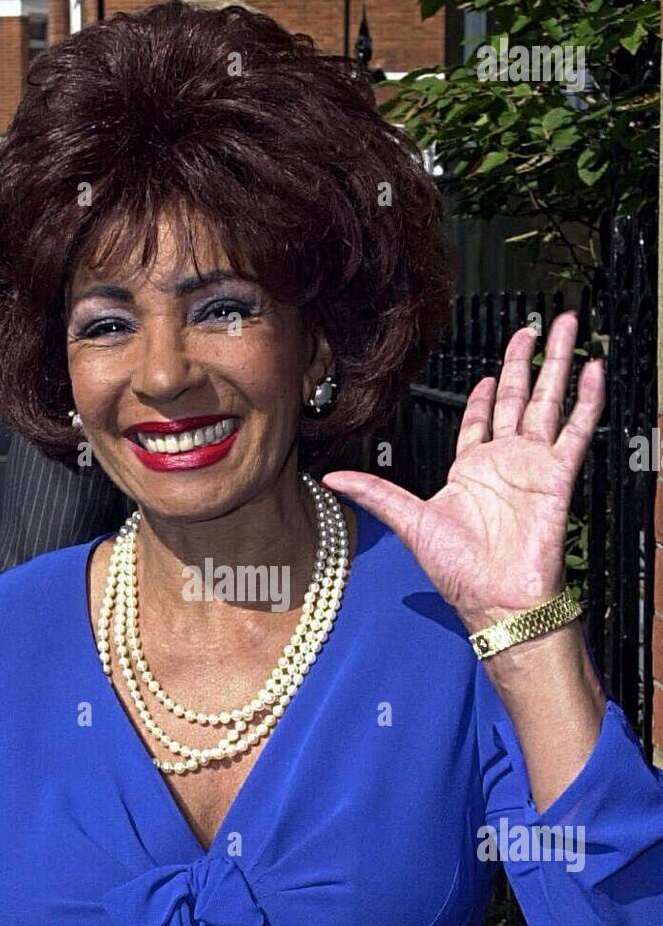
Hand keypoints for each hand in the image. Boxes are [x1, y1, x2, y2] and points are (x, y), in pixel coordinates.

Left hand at [322, 312, 604, 631]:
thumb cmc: (459, 573)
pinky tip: (592, 368)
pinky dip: (587, 398)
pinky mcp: (557, 475)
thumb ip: (374, 492)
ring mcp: (533, 465)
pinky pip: (577, 429)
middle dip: (524, 360)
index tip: (489, 370)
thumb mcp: (408, 521)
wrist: (496, 600)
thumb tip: (332, 479)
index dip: (484, 393)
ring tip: (566, 325)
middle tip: (533, 326)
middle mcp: (504, 462)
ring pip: (549, 401)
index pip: (481, 419)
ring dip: (557, 363)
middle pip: (517, 397)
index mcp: (470, 471)